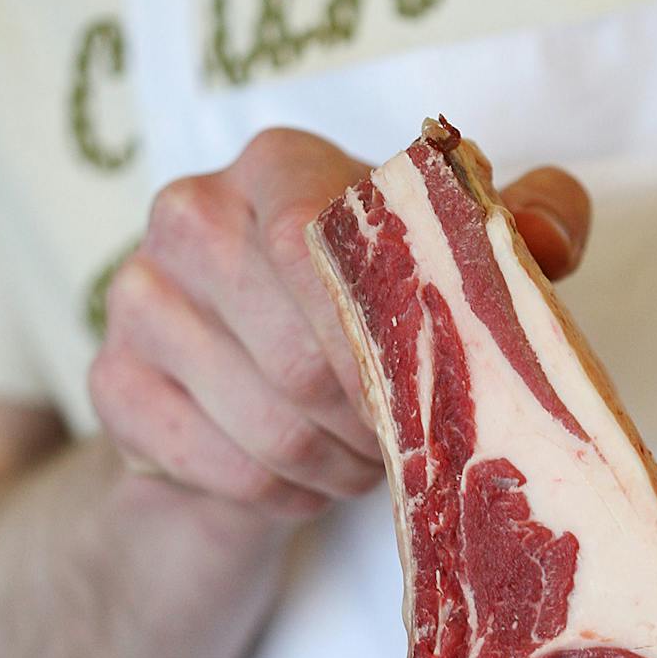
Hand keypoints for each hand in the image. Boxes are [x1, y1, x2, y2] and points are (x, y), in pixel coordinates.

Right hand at [90, 128, 590, 516]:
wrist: (265, 379)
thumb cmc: (373, 301)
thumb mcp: (458, 254)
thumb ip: (526, 225)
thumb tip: (544, 239)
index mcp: (277, 163)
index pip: (312, 239)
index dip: (379, 334)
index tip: (427, 386)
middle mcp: (189, 212)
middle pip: (295, 353)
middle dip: (371, 421)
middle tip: (409, 439)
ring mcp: (135, 297)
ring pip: (264, 423)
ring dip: (338, 465)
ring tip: (370, 459)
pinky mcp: (112, 382)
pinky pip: (217, 468)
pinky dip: (284, 494)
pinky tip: (311, 480)